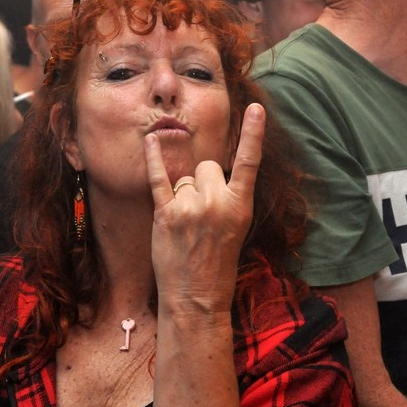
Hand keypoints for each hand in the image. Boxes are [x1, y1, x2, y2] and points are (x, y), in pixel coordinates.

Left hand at [144, 103, 264, 315]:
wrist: (197, 299)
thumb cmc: (218, 266)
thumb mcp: (235, 229)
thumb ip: (226, 199)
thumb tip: (208, 171)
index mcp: (240, 207)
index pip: (249, 163)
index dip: (254, 134)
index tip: (256, 107)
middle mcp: (216, 203)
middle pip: (208, 166)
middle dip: (204, 182)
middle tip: (201, 214)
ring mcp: (190, 207)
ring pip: (186, 177)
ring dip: (183, 192)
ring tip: (186, 224)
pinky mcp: (166, 214)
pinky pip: (158, 179)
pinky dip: (153, 160)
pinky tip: (150, 142)